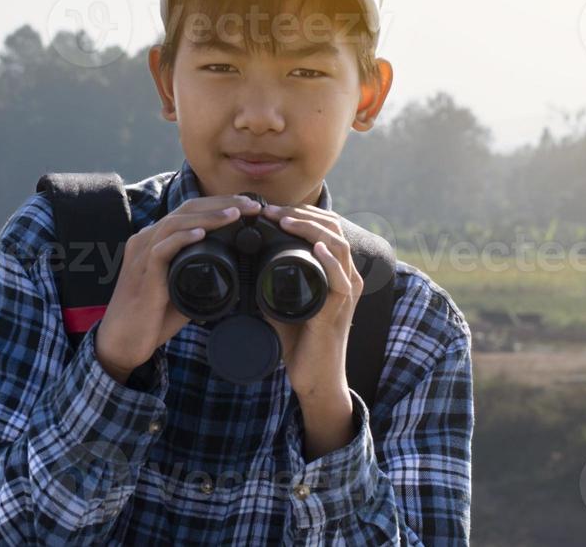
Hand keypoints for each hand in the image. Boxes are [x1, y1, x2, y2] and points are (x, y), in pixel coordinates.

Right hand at [93, 194, 264, 381]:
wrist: (123, 341)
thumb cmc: (150, 318)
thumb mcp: (180, 291)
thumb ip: (199, 278)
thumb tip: (233, 276)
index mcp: (154, 241)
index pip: (188, 212)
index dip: (218, 205)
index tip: (247, 207)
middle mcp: (145, 240)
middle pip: (185, 209)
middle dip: (220, 203)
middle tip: (251, 205)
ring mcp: (142, 254)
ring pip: (175, 223)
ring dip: (208, 216)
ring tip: (235, 215)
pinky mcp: (142, 271)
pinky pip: (162, 248)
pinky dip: (183, 239)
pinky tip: (201, 234)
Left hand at [260, 203, 362, 409]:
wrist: (313, 376)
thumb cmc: (300, 340)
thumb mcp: (281, 301)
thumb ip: (268, 281)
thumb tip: (240, 263)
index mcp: (334, 270)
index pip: (325, 227)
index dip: (299, 212)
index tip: (268, 209)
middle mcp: (345, 276)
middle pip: (333, 228)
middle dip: (301, 213)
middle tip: (270, 210)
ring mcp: (345, 292)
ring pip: (338, 245)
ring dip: (310, 228)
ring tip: (284, 220)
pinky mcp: (339, 309)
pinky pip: (340, 279)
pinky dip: (330, 260)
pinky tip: (317, 248)